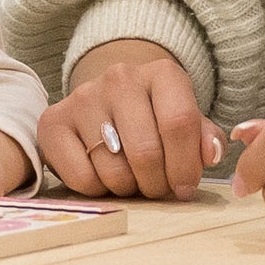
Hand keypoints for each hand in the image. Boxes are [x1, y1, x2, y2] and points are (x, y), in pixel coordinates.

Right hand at [42, 38, 219, 199]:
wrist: (107, 100)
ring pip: (114, 170)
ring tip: (132, 180)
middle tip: (157, 189)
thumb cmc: (154, 117)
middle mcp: (120, 78)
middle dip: (157, 184)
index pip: (179, 123)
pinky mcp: (53, 122)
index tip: (185, 188)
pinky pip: (82, 178)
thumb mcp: (185, 121)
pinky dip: (98, 190)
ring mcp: (83, 98)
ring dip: (128, 189)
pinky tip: (104, 176)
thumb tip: (211, 154)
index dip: (186, 166)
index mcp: (161, 73)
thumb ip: (204, 138)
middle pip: (146, 152)